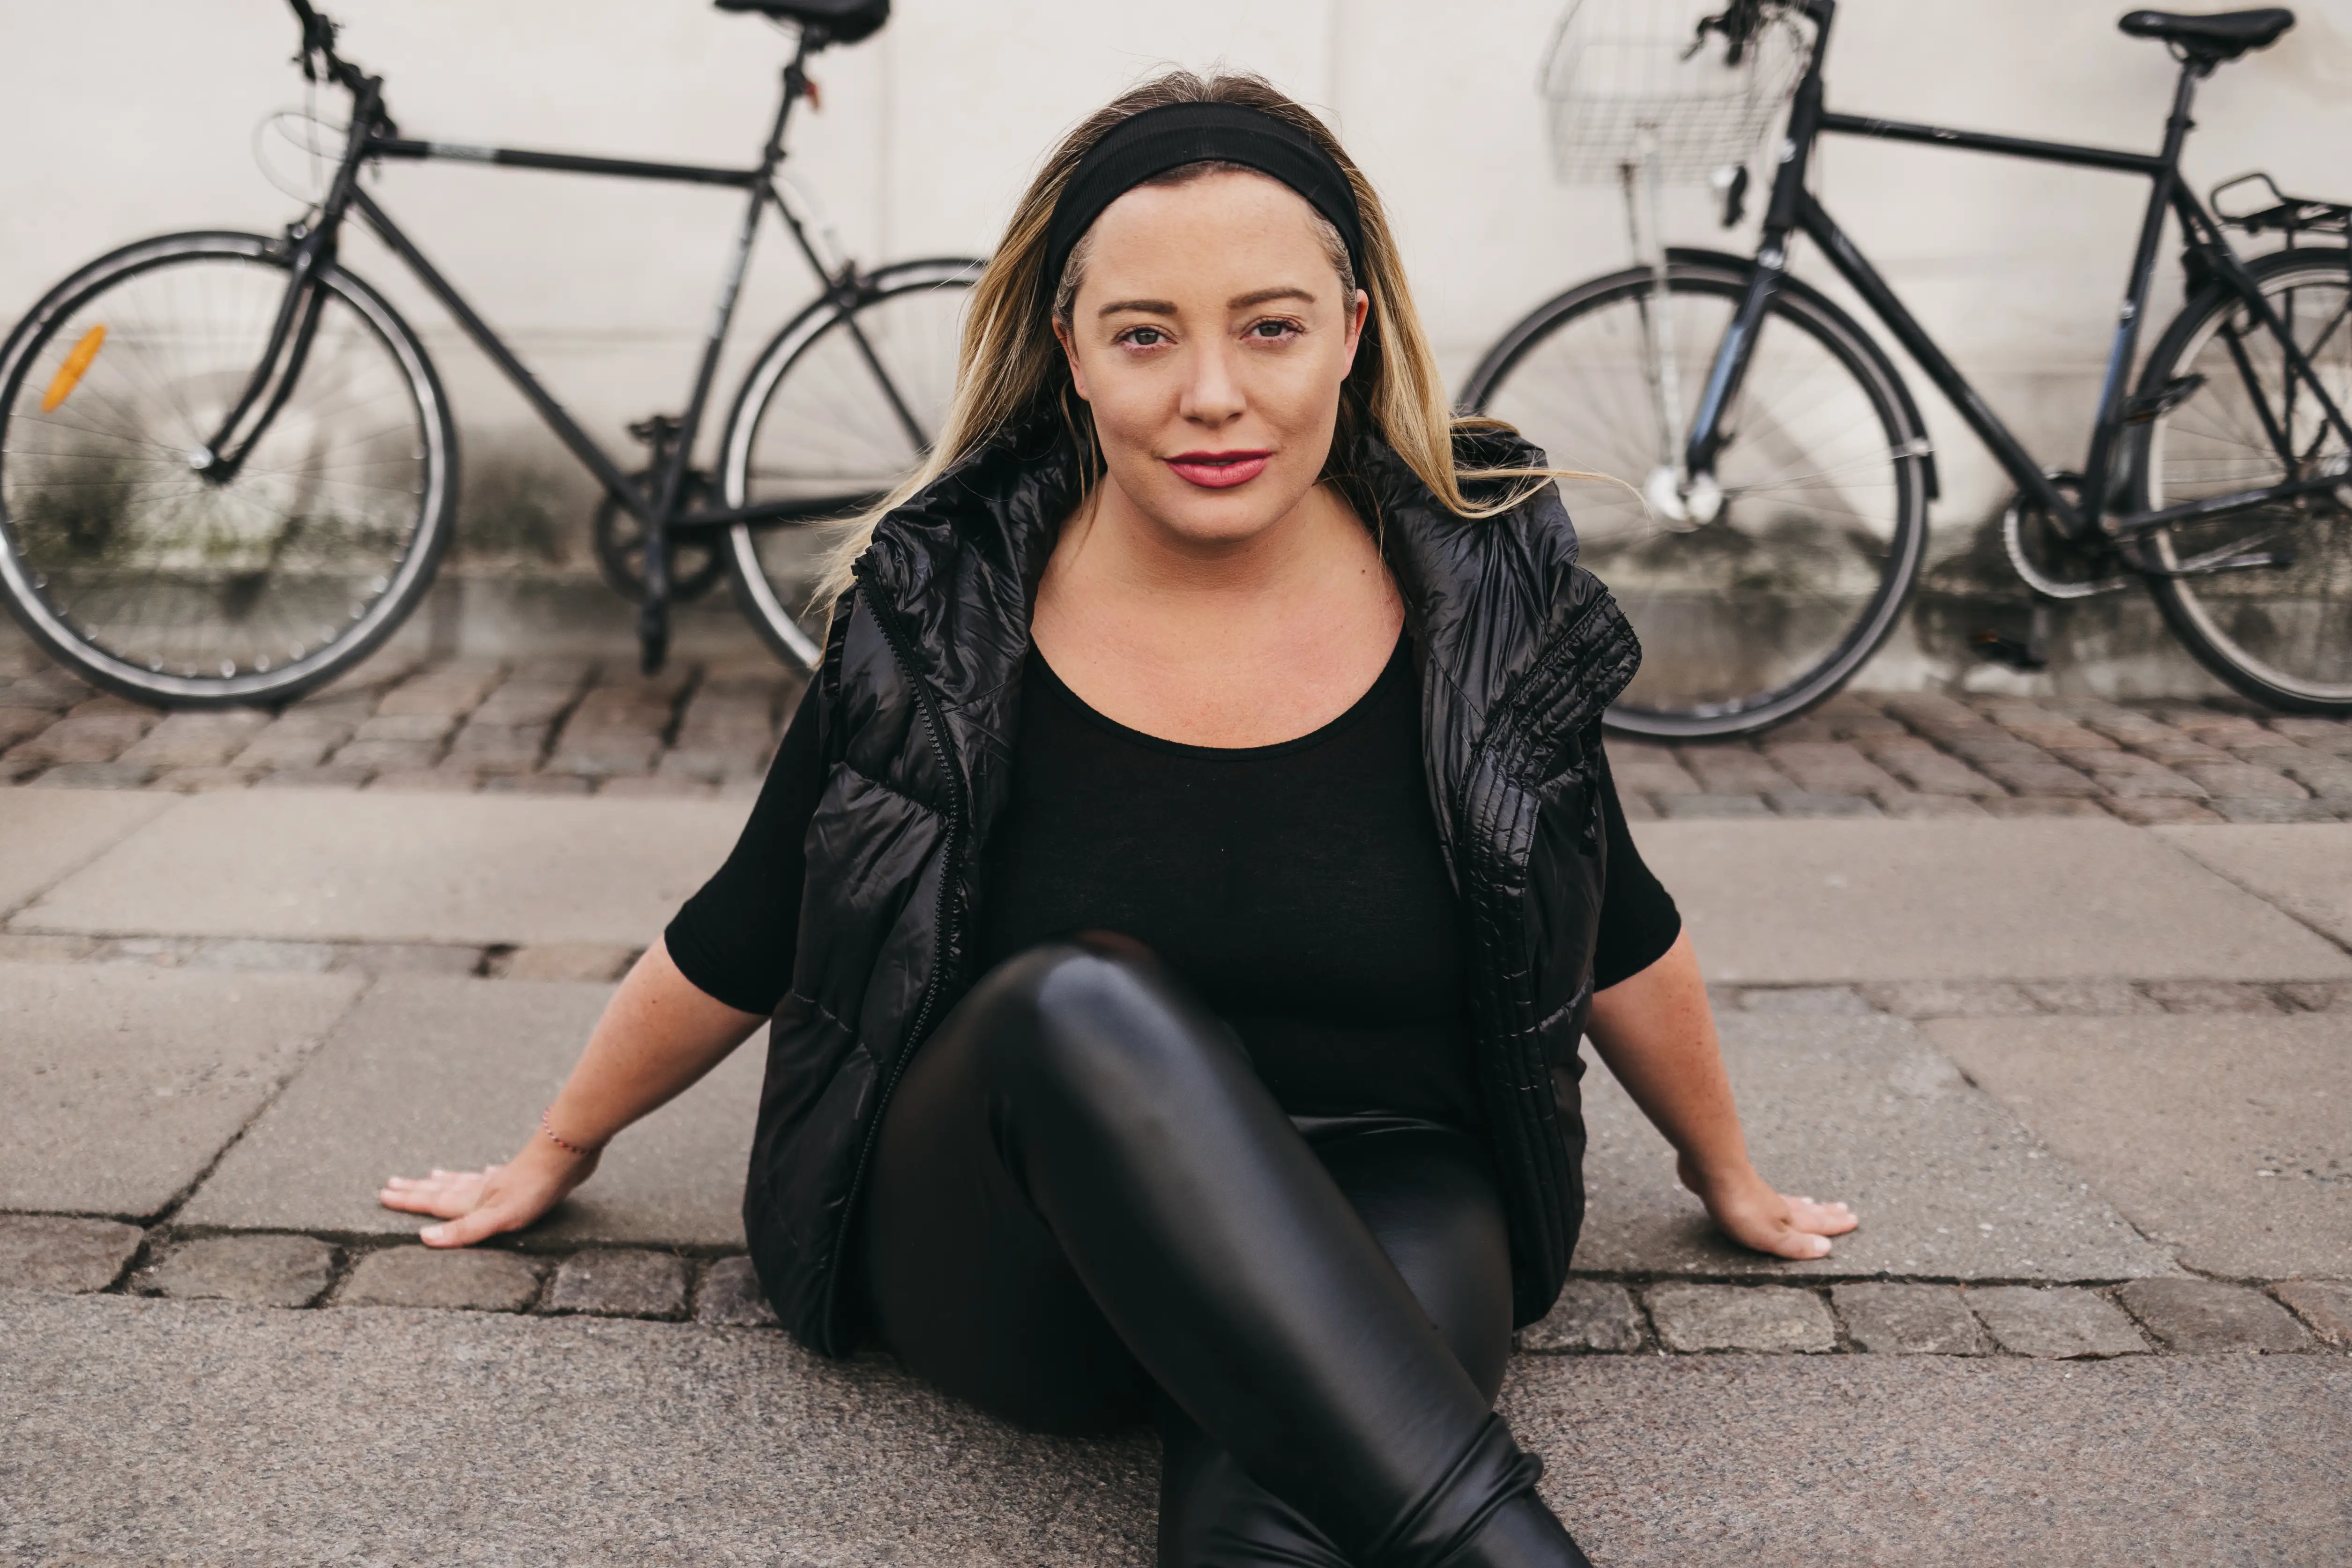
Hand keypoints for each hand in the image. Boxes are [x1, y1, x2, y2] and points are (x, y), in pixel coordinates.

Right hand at [378, 1135, 597, 1246]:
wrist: (567, 1153)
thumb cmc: (533, 1189)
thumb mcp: (497, 1217)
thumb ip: (464, 1230)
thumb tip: (425, 1239)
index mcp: (472, 1200)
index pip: (433, 1202)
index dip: (408, 1200)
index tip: (383, 1193)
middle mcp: (482, 1188)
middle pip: (443, 1188)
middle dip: (417, 1189)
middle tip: (393, 1183)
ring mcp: (502, 1179)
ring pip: (466, 1180)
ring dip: (446, 1180)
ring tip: (432, 1175)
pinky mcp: (522, 1174)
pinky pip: (492, 1175)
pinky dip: (483, 1174)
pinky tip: (487, 1170)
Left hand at [1678, 1152, 1856, 1260]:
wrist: (1713, 1168)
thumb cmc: (1741, 1206)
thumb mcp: (1770, 1234)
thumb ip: (1796, 1244)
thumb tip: (1827, 1248)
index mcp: (1787, 1219)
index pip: (1817, 1225)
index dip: (1834, 1225)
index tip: (1854, 1220)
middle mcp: (1778, 1205)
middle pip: (1806, 1211)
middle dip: (1825, 1213)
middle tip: (1843, 1208)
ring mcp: (1759, 1194)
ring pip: (1788, 1202)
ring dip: (1803, 1205)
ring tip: (1813, 1204)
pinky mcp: (1738, 1186)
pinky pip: (1767, 1196)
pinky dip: (1777, 1197)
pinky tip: (1768, 1194)